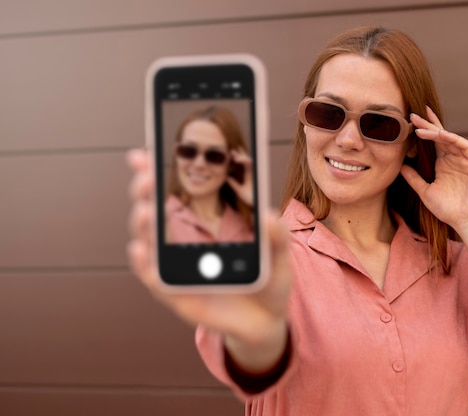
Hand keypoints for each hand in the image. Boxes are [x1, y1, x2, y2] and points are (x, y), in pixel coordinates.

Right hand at [126, 148, 291, 370]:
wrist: (266, 321)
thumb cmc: (268, 282)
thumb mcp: (279, 256)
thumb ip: (276, 237)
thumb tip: (268, 215)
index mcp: (205, 224)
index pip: (174, 191)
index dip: (157, 170)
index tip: (145, 151)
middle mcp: (183, 241)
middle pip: (154, 209)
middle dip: (145, 190)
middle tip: (146, 176)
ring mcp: (178, 267)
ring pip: (149, 240)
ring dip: (142, 223)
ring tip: (146, 209)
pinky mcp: (177, 295)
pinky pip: (155, 278)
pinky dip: (144, 264)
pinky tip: (141, 248)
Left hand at [226, 147, 253, 206]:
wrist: (256, 204)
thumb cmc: (250, 198)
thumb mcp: (239, 190)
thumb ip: (233, 184)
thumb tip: (226, 178)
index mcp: (248, 175)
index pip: (243, 164)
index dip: (238, 157)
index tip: (232, 153)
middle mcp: (252, 173)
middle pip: (246, 160)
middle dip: (240, 154)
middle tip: (232, 151)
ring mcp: (254, 173)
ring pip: (249, 161)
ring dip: (242, 157)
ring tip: (235, 156)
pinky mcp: (256, 174)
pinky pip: (251, 165)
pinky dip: (245, 161)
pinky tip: (239, 160)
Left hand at [400, 108, 467, 253]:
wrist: (467, 221)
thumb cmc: (449, 209)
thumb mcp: (425, 192)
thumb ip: (414, 178)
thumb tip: (400, 166)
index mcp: (443, 163)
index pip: (433, 142)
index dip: (424, 130)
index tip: (410, 120)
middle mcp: (454, 158)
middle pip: (440, 136)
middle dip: (427, 125)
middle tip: (413, 115)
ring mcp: (466, 160)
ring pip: (451, 139)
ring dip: (436, 132)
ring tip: (421, 128)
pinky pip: (465, 146)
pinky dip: (454, 139)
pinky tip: (442, 134)